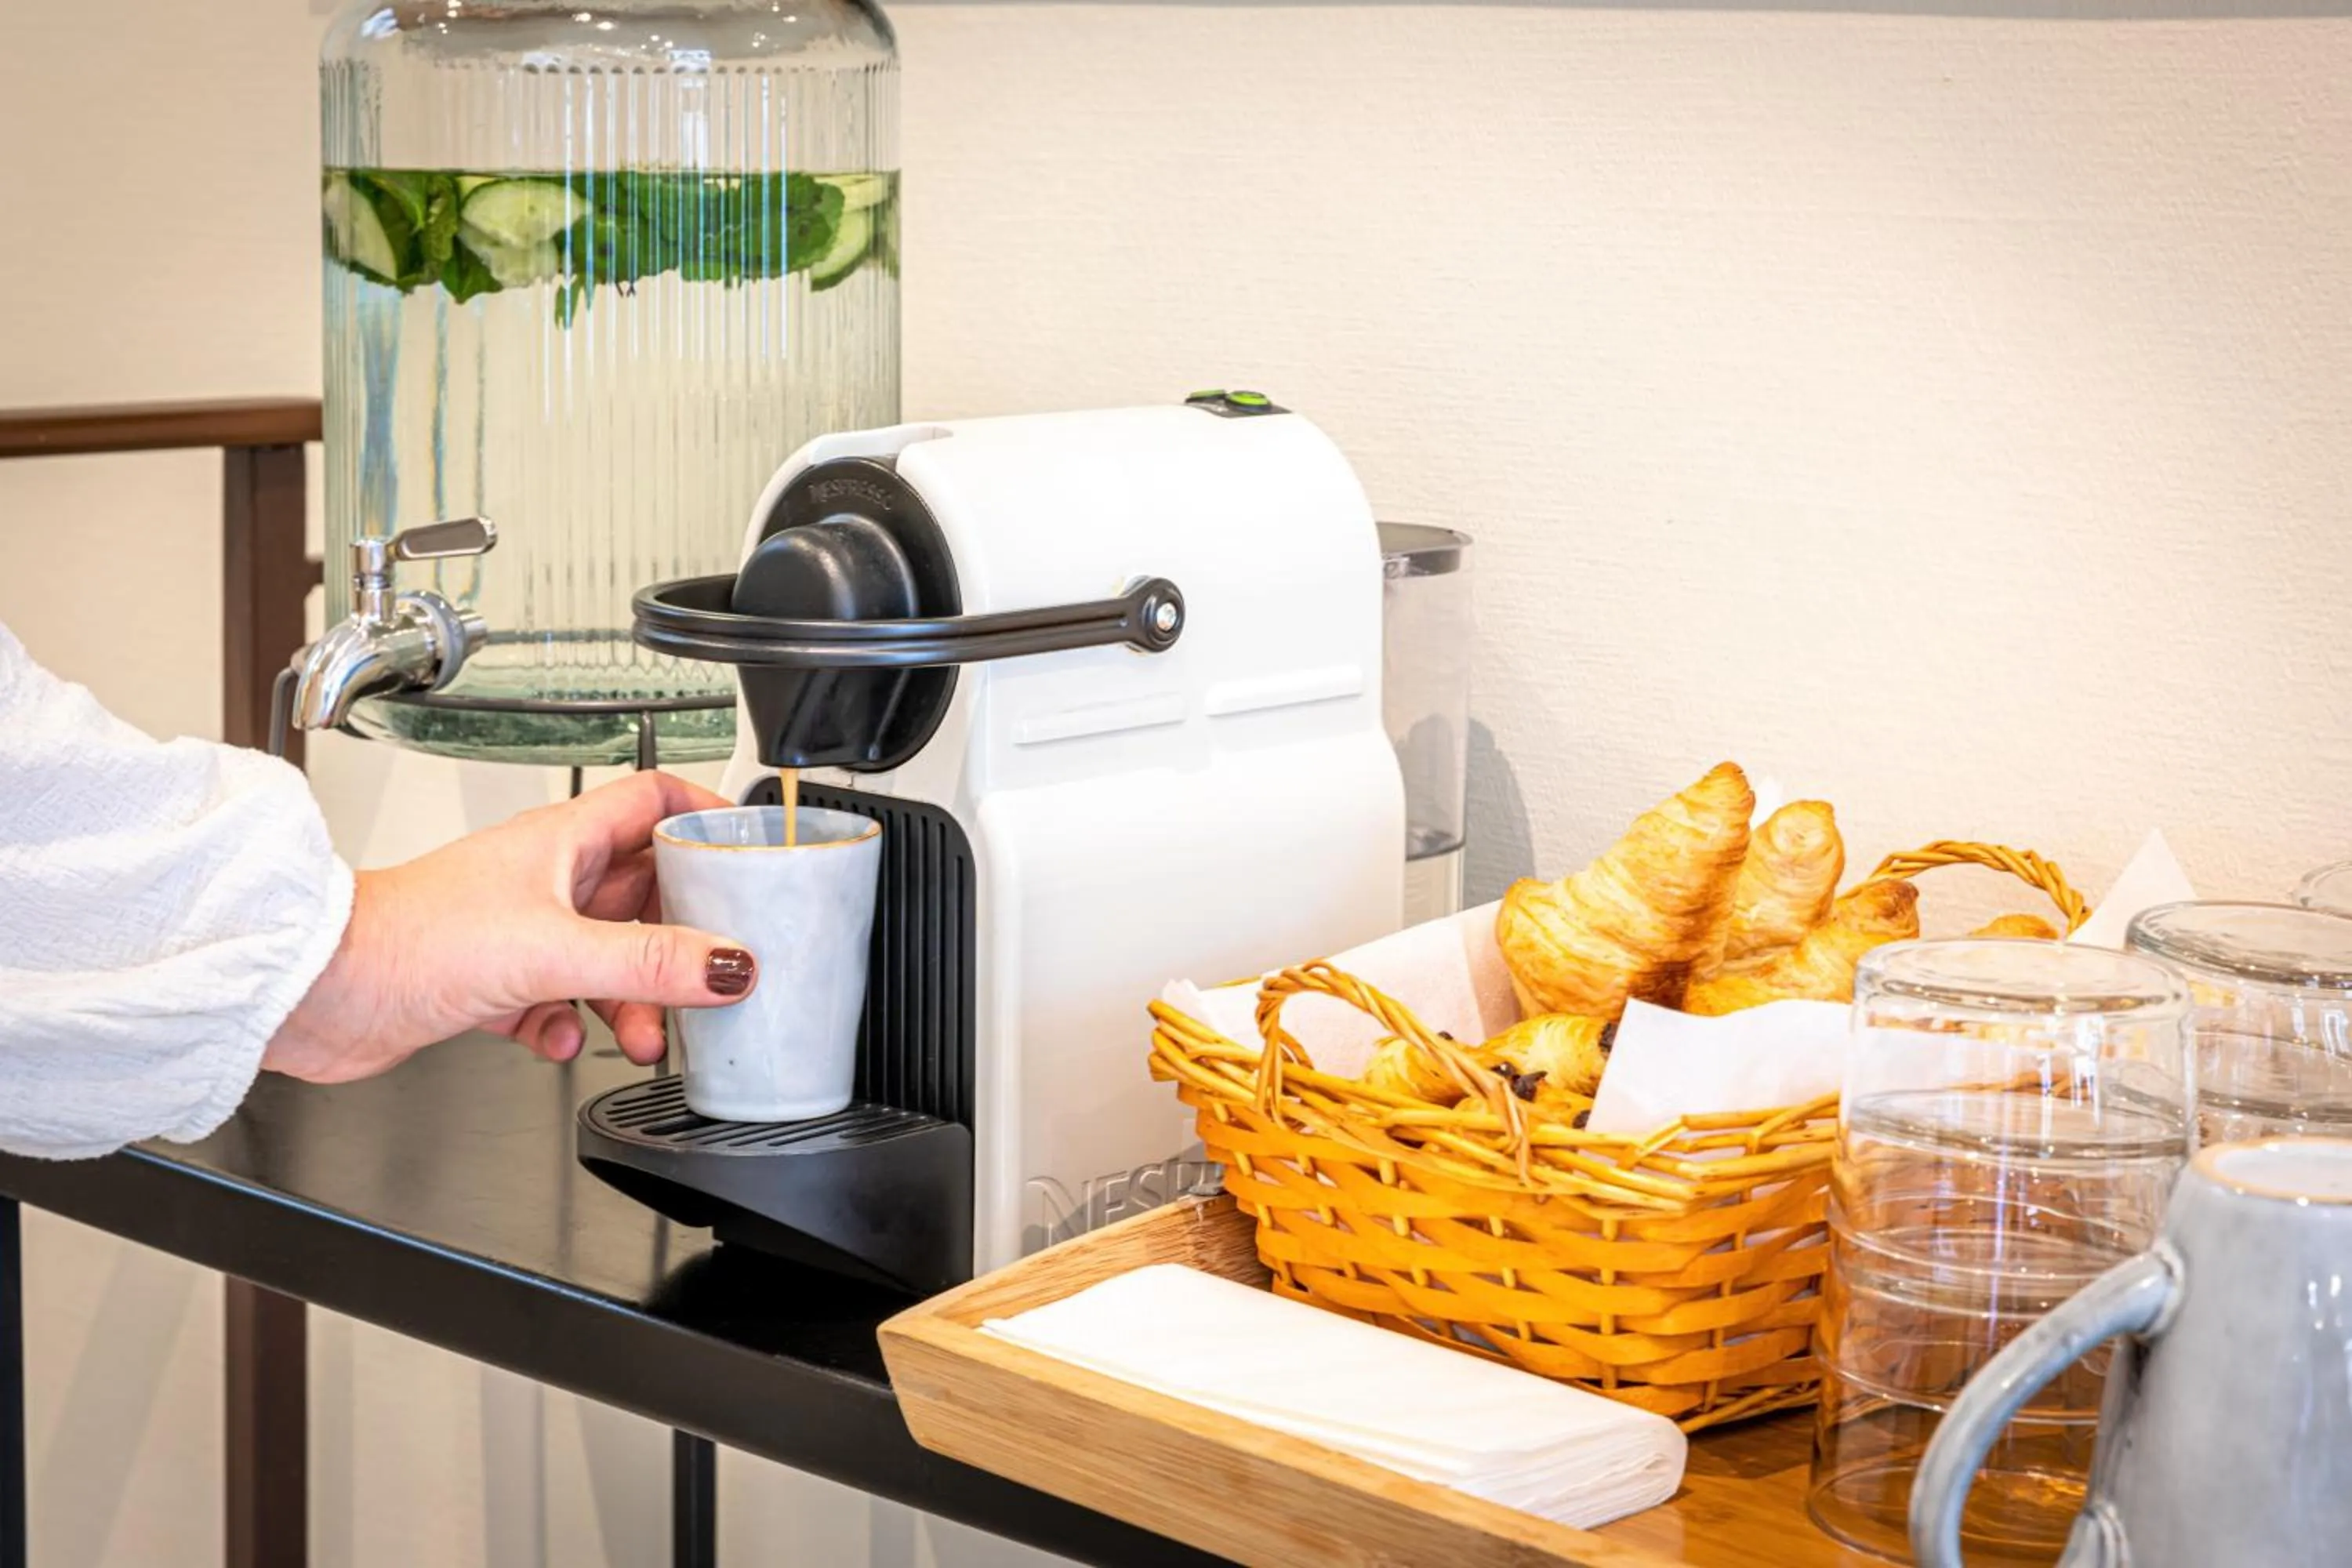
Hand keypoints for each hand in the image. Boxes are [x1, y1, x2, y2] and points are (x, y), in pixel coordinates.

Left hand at [265, 772, 756, 1081]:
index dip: (705, 815)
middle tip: (709, 974)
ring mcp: (518, 929)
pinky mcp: (491, 981)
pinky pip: (560, 1001)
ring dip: (630, 1000)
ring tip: (639, 1037)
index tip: (747, 851)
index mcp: (562, 840)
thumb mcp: (553, 950)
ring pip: (607, 957)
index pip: (654, 800)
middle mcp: (544, 878)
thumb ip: (648, 963)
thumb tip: (727, 965)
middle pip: (644, 893)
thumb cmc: (405, 939)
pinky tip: (557, 1041)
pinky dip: (569, 1026)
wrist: (316, 991)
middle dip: (679, 939)